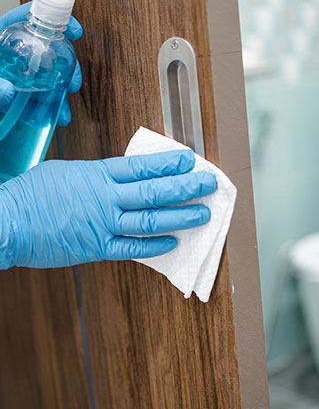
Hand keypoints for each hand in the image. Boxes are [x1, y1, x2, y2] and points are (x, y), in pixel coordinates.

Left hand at [0, 2, 82, 125]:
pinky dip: (48, 108)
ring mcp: (18, 73)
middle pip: (48, 49)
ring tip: (62, 113)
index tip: (75, 31)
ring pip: (47, 77)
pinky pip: (39, 97)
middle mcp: (13, 53)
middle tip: (72, 84)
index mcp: (0, 39)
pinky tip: (53, 117)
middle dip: (66, 68)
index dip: (54, 19)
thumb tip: (8, 91)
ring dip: (59, 96)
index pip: (28, 18)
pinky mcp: (20, 92)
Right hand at [0, 150, 216, 268]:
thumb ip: (98, 176)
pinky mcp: (96, 248)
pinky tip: (173, 242)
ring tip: (203, 214)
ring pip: (150, 220)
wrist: (7, 221)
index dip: (169, 163)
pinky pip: (132, 248)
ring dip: (180, 217)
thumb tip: (120, 177)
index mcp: (98, 174)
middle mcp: (106, 198)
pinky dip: (154, 246)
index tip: (190, 159)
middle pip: (154, 191)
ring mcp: (103, 224)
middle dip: (186, 187)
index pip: (142, 166)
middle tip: (209, 184)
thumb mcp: (67, 172)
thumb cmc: (32, 194)